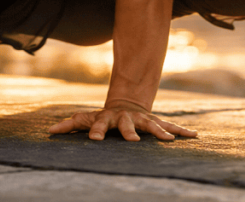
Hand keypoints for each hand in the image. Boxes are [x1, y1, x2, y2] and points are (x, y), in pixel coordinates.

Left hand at [48, 101, 197, 141]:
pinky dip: (183, 132)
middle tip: (133, 141)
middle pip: (127, 125)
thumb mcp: (86, 119)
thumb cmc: (103, 117)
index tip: (94, 139)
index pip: (99, 125)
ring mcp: (143, 120)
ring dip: (161, 133)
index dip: (96, 131)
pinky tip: (195, 137)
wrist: (127, 103)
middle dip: (130, 132)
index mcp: (108, 119)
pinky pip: (171, 127)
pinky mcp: (157, 122)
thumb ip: (69, 125)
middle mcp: (127, 119)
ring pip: (153, 126)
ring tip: (170, 140)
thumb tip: (48, 132)